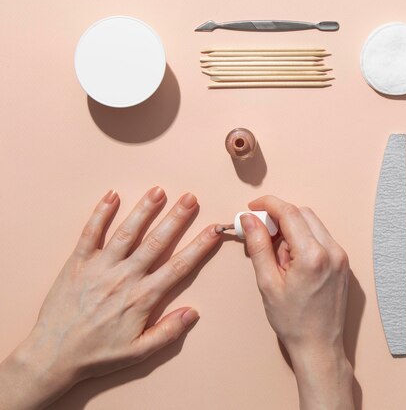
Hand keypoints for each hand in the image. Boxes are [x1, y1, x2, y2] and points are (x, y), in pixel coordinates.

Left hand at [0, 187, 221, 408]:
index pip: (179, 266)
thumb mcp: (139, 351)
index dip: (199, 246)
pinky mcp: (78, 263)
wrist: (53, 355)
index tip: (213, 230)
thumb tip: (194, 312)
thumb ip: (168, 332)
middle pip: (157, 241)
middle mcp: (125, 277)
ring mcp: (100, 267)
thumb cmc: (98, 355)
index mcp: (143, 297)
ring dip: (144, 210)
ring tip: (158, 190)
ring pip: (127, 232)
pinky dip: (101, 214)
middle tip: (190, 198)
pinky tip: (112, 196)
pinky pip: (90, 233)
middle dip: (176, 218)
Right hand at [240, 196, 353, 409]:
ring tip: (278, 255)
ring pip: (313, 224)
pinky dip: (305, 239)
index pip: (290, 212)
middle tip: (262, 233)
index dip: (268, 205)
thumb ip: (259, 246)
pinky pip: (322, 238)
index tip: (252, 208)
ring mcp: (341, 257)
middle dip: (280, 217)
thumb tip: (249, 219)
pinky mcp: (343, 263)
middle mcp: (332, 251)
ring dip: (293, 228)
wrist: (319, 346)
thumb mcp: (267, 283)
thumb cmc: (293, 321)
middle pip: (303, 214)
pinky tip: (293, 261)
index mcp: (312, 255)